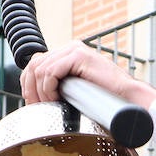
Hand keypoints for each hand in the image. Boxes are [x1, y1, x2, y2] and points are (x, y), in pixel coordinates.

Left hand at [21, 42, 155, 108]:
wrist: (126, 98)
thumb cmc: (105, 100)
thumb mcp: (75, 91)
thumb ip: (59, 87)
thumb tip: (36, 96)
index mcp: (68, 55)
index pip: (36, 63)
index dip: (29, 84)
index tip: (33, 104)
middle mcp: (69, 48)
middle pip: (34, 64)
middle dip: (31, 89)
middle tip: (37, 107)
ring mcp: (74, 50)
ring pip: (40, 68)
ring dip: (41, 91)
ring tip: (52, 105)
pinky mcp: (79, 56)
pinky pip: (51, 71)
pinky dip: (49, 88)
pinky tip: (57, 98)